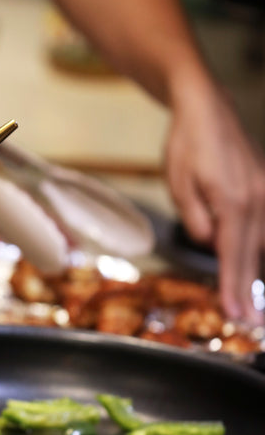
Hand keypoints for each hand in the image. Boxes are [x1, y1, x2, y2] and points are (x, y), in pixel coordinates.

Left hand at [164, 86, 264, 324]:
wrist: (208, 110)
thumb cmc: (187, 145)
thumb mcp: (178, 182)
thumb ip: (194, 216)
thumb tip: (208, 241)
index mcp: (232, 201)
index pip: (232, 254)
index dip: (234, 287)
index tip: (235, 315)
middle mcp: (258, 199)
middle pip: (254, 254)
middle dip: (251, 290)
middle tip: (251, 323)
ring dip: (259, 273)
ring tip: (255, 305)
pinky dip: (262, 249)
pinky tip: (256, 264)